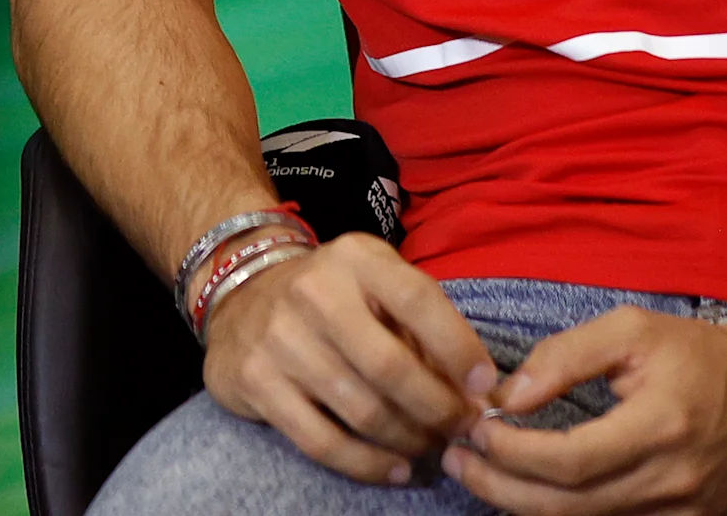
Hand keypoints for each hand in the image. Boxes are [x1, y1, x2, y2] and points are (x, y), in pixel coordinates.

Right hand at [201, 234, 498, 484]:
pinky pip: (322, 441)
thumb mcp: (376, 284)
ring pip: (362, 411)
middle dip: (438, 409)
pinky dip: (367, 464)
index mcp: (355, 259)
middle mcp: (313, 292)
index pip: (417, 300)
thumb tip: (474, 393)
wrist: (242, 295)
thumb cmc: (332, 296)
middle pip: (391, 367)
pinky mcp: (256, 381)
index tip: (484, 388)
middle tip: (461, 428)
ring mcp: (279, 338)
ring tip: (429, 445)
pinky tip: (394, 468)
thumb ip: (422, 326)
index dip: (459, 348)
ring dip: (409, 439)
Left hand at [442, 305, 726, 513]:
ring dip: (523, 504)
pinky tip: (532, 492)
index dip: (512, 451)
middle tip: (456, 458)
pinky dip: (567, 514)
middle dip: (500, 486)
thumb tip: (508, 395)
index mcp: (659, 429)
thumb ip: (565, 357)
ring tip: (480, 473)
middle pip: (568, 507)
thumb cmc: (703, 354)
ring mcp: (684, 514)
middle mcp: (672, 483)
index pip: (568, 461)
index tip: (475, 425)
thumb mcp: (633, 330)